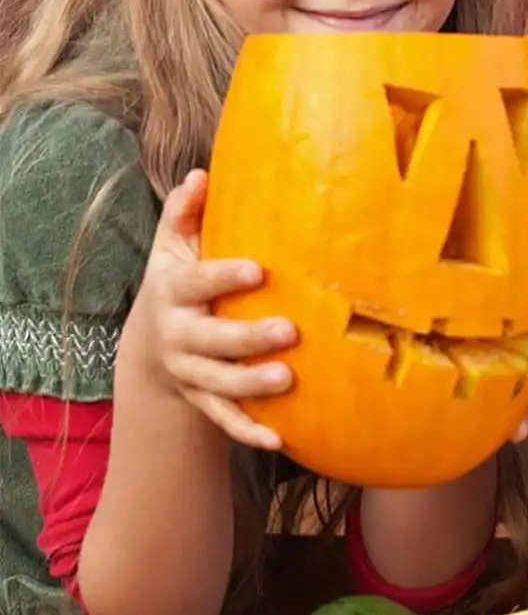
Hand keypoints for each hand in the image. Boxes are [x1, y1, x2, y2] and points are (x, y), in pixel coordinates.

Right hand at [124, 169, 296, 450]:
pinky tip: (279, 439)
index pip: (197, 282)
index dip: (223, 277)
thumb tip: (200, 174)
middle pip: (211, 340)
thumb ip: (185, 212)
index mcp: (173, 291)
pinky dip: (248, 432)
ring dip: (251, 385)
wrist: (150, 349)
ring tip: (287, 379)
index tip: (257, 270)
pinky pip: (224, 420)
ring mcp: (190, 372)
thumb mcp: (173, 246)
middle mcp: (178, 336)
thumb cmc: (179, 282)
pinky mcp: (203, 400)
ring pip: (218, 383)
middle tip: (289, 330)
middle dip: (248, 338)